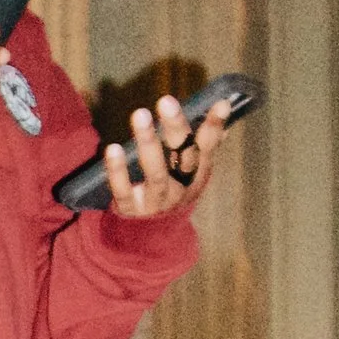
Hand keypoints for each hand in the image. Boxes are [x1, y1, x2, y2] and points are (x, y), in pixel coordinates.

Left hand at [92, 93, 227, 221]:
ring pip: (156, 173)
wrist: (151, 236)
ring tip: (140, 115)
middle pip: (183, 158)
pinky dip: (118, 170)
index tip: (221, 103)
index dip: (215, 127)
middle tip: (166, 101)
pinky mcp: (131, 210)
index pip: (208, 148)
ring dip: (148, 143)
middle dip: (176, 128)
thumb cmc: (172, 190)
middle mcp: (181, 189)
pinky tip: (113, 148)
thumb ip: (204, 142)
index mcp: (197, 176)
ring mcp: (156, 201)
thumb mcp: (191, 172)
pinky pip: (124, 190)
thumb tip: (224, 108)